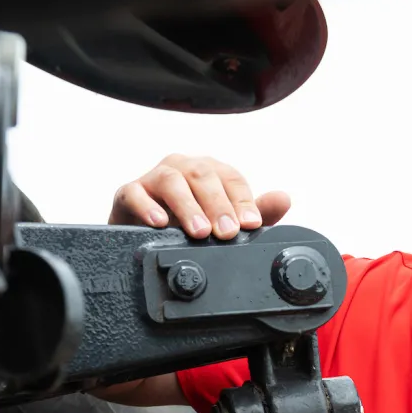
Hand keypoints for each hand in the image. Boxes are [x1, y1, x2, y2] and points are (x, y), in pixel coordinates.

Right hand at [109, 154, 292, 239]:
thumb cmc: (188, 230)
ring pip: (171, 180)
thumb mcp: (225, 225)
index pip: (231, 178)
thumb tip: (284, 199)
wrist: (145, 243)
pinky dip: (146, 206)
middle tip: (227, 232)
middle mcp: (182, 169)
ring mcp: (153, 179)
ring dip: (187, 206)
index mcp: (209, 172)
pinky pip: (134, 193)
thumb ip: (256, 213)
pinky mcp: (127, 194)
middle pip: (202, 175)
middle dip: (218, 204)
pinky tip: (158, 223)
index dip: (243, 201)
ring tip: (199, 231)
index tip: (252, 225)